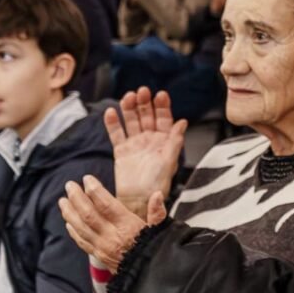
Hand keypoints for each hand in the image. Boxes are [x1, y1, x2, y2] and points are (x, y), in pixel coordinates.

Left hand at [58, 175, 166, 272]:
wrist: (150, 278)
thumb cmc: (156, 252)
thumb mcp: (161, 232)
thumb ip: (157, 213)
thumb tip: (157, 195)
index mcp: (128, 226)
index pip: (106, 205)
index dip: (95, 191)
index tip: (87, 179)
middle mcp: (112, 236)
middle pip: (88, 214)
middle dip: (76, 198)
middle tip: (70, 185)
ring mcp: (103, 247)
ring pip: (81, 227)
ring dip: (69, 213)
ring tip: (62, 200)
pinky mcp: (100, 256)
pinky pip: (82, 242)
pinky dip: (73, 231)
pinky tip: (68, 222)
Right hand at [106, 87, 185, 219]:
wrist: (139, 200)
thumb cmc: (157, 184)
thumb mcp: (169, 161)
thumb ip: (174, 142)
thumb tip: (182, 122)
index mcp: (164, 141)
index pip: (164, 119)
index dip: (162, 106)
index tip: (160, 95)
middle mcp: (150, 139)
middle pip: (146, 116)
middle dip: (144, 103)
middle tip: (142, 92)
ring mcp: (135, 143)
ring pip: (131, 121)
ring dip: (129, 108)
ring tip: (128, 98)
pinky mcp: (121, 150)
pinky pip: (116, 133)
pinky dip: (112, 123)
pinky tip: (111, 112)